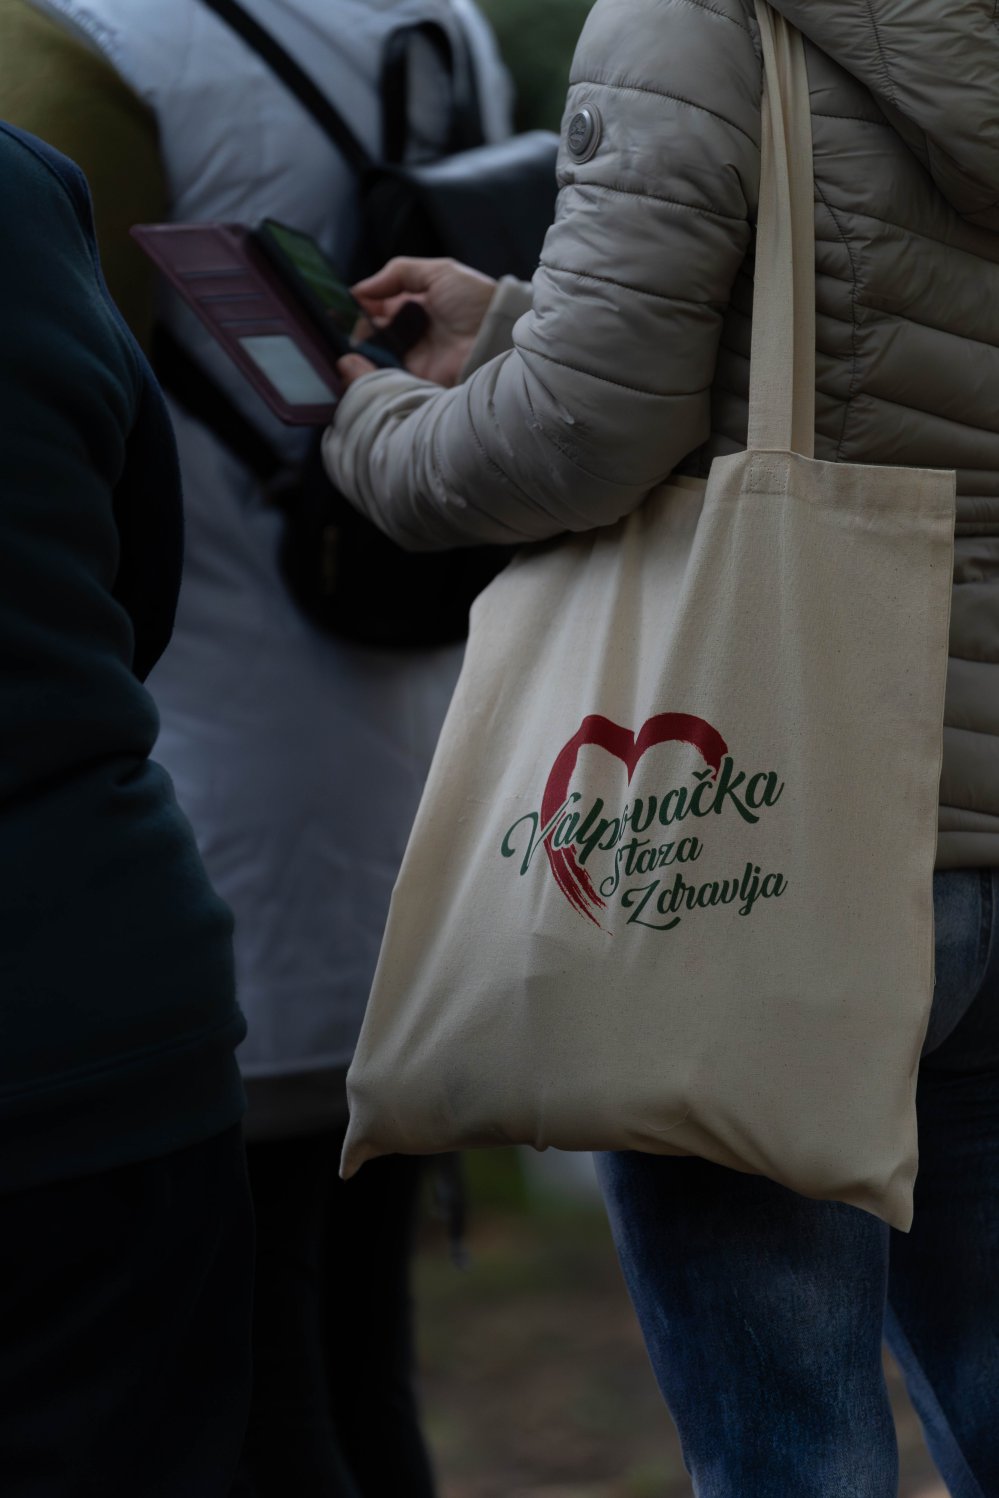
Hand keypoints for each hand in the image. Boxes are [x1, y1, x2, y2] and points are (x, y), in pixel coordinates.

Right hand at [352, 257, 496, 386]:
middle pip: (372, 332)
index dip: (360, 306)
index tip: (345, 306)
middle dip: (358, 329)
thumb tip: (360, 288)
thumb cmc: (476, 300)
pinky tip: (363, 361)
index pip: (377, 306)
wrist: (498, 336)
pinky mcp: (416, 379)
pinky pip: (388, 376)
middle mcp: (411, 332)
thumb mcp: (439, 272)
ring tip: (353, 344)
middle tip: (349, 327)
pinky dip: (373, 370)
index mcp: (415, 306)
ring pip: (375, 355)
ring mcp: (413, 357)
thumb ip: (398, 273)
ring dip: (362, 349)